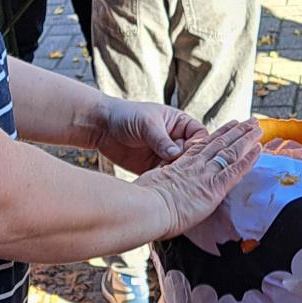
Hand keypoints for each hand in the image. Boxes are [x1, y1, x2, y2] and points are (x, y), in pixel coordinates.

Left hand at [92, 100, 210, 175]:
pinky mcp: (154, 169)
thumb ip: (161, 139)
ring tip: (173, 183)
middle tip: (184, 174)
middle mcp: (176, 141)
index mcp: (180, 124)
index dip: (199, 147)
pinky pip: (165, 178)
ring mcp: (165, 157)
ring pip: (181, 170)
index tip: (190, 155)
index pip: (200, 137)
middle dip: (191, 166)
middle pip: (193, 157)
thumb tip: (175, 154)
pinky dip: (165, 183)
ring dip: (178, 177)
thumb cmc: (126, 115)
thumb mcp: (147, 123)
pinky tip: (162, 187)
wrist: (101, 127)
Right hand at [136, 120, 262, 239]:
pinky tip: (258, 150)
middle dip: (235, 132)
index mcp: (179, 165)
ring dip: (245, 139)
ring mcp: (205, 174)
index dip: (216, 136)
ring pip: (229, 151)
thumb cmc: (141, 203)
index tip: (227, 128)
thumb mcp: (150, 186)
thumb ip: (159, 182)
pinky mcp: (214, 187)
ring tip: (257, 128)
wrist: (145, 209)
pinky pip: (235, 169)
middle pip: (219, 143)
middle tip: (249, 122)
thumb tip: (158, 185)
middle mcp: (194, 165)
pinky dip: (248, 159)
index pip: (201, 146)